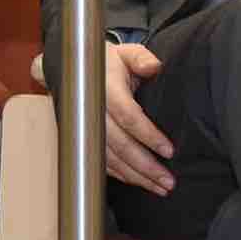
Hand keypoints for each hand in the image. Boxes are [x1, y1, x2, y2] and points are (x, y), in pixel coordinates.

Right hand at [99, 39, 173, 194]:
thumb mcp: (125, 53)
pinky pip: (102, 164)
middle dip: (145, 166)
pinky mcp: (84, 141)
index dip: (148, 135)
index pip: (128, 117)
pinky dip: (122, 176)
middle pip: (121, 145)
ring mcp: (86, 130)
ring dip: (136, 176)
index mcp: (105, 89)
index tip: (168, 150)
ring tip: (160, 187)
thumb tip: (155, 66)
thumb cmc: (104, 64)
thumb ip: (141, 58)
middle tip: (168, 180)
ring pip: (111, 160)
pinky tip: (141, 182)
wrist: (72, 72)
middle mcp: (93, 112)